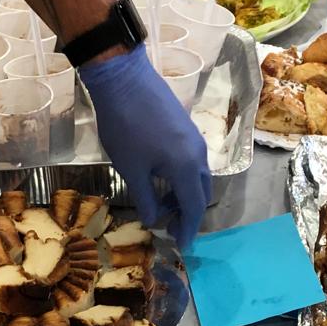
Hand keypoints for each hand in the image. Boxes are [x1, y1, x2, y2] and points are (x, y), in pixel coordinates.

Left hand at [79, 44, 210, 244]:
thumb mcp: (131, 169)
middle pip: (201, 192)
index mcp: (187, 168)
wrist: (125, 79)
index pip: (193, 207)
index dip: (188, 229)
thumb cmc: (125, 126)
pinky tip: (162, 179)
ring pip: (198, 176)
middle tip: (172, 228)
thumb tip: (155, 221)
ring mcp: (195, 139)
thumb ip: (145, 199)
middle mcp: (199, 154)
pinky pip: (192, 162)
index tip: (182, 246)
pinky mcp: (186, 128)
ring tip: (164, 206)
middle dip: (189, 213)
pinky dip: (182, 178)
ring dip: (185, 195)